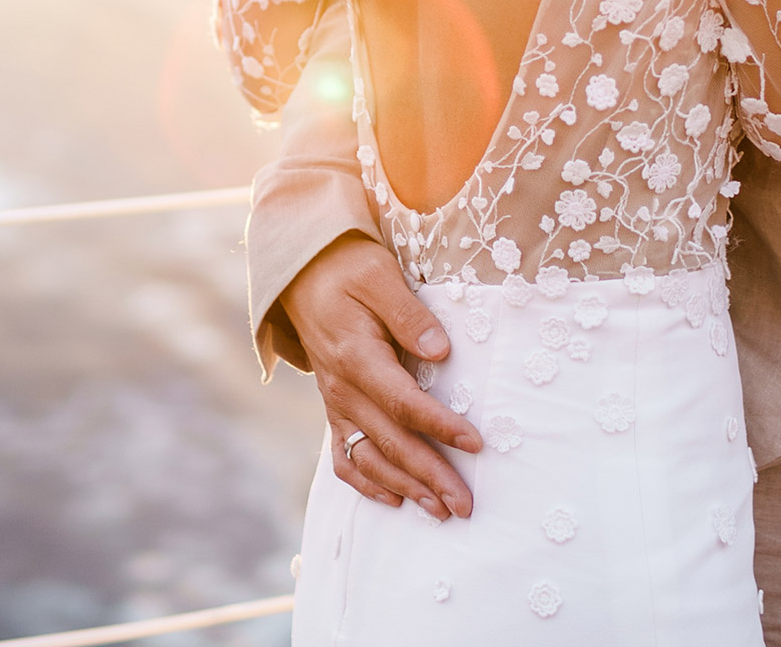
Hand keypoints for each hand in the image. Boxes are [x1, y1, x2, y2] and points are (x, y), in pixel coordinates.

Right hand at [282, 234, 480, 520]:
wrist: (304, 272)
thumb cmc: (349, 269)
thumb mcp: (379, 275)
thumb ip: (409, 314)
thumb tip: (441, 352)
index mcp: (356, 356)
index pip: (403, 402)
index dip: (440, 426)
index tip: (475, 443)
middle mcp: (343, 388)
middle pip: (390, 442)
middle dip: (429, 477)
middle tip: (465, 505)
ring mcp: (335, 403)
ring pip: (369, 458)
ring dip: (405, 488)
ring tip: (440, 511)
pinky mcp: (334, 407)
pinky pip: (344, 457)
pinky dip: (367, 483)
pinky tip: (394, 499)